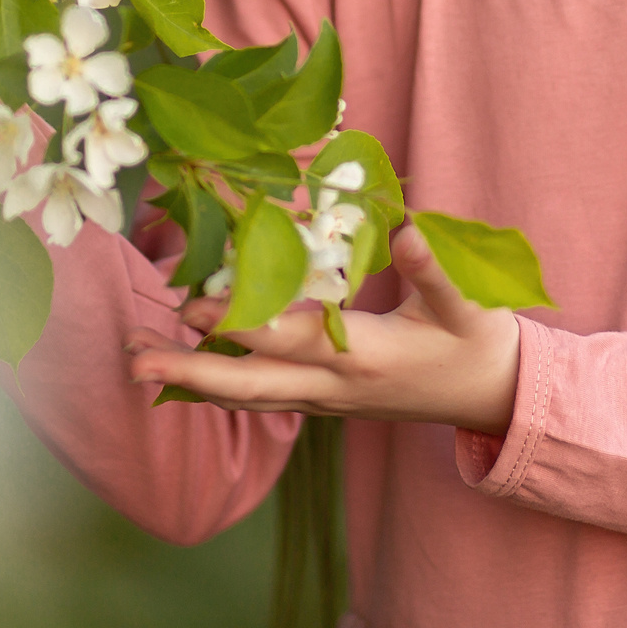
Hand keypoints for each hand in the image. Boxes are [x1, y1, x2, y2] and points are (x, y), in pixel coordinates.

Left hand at [123, 224, 521, 434]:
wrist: (494, 398)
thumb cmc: (479, 343)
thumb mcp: (466, 302)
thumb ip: (432, 267)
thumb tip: (404, 227)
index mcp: (364, 355)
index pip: (289, 339)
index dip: (240, 323)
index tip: (193, 307)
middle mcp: (334, 386)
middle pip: (249, 385)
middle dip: (188, 372)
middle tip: (133, 359)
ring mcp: (327, 399)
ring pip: (248, 396)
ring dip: (190, 381)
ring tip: (137, 361)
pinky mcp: (325, 400)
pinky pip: (262, 397)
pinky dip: (218, 387)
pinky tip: (182, 375)